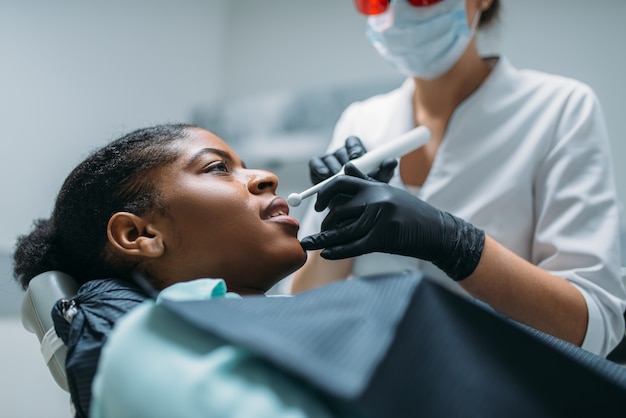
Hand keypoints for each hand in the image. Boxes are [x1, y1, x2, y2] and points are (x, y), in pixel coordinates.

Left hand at [300, 163, 484, 280]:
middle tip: (319, 231)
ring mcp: (379, 218)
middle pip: (338, 210)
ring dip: (323, 240)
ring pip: (342, 230)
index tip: (319, 205)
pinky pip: (352, 246)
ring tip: (310, 245)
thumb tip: (347, 165)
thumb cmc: (413, 214)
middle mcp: (376, 199)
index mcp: (376, 186)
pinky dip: (336, 251)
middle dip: (325, 223)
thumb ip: (366, 181)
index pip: (341, 182)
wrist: (439, 232)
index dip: (324, 193)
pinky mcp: (383, 238)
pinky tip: (325, 255)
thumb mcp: (389, 192)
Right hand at [308, 136, 396, 184]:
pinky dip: (318, 168)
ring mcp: (329, 160)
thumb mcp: (377, 181)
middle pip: (341, 151)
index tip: (357, 156)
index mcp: (356, 152)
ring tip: (336, 178)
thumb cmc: (365, 191)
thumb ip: (385, 171)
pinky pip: (315, 163)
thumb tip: (392, 161)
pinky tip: (324, 175)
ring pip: (329, 158)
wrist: (349, 207)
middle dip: (343, 161)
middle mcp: (342, 153)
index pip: (353, 142)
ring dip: (332, 168)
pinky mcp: (317, 167)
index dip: (354, 147)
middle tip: (347, 170)